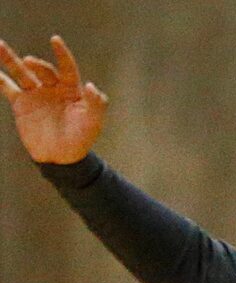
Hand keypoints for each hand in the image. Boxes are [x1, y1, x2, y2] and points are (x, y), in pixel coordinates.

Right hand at [0, 37, 107, 165]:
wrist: (62, 158)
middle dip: (37, 65)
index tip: (55, 40)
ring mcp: (35, 94)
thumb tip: (92, 86)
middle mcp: (52, 87)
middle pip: (42, 70)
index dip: (62, 54)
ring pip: (21, 72)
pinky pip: (7, 87)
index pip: (67, 68)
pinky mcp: (21, 103)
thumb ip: (96, 105)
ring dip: (9, 59)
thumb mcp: (93, 123)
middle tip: (30, 63)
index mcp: (71, 89)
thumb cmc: (81, 139)